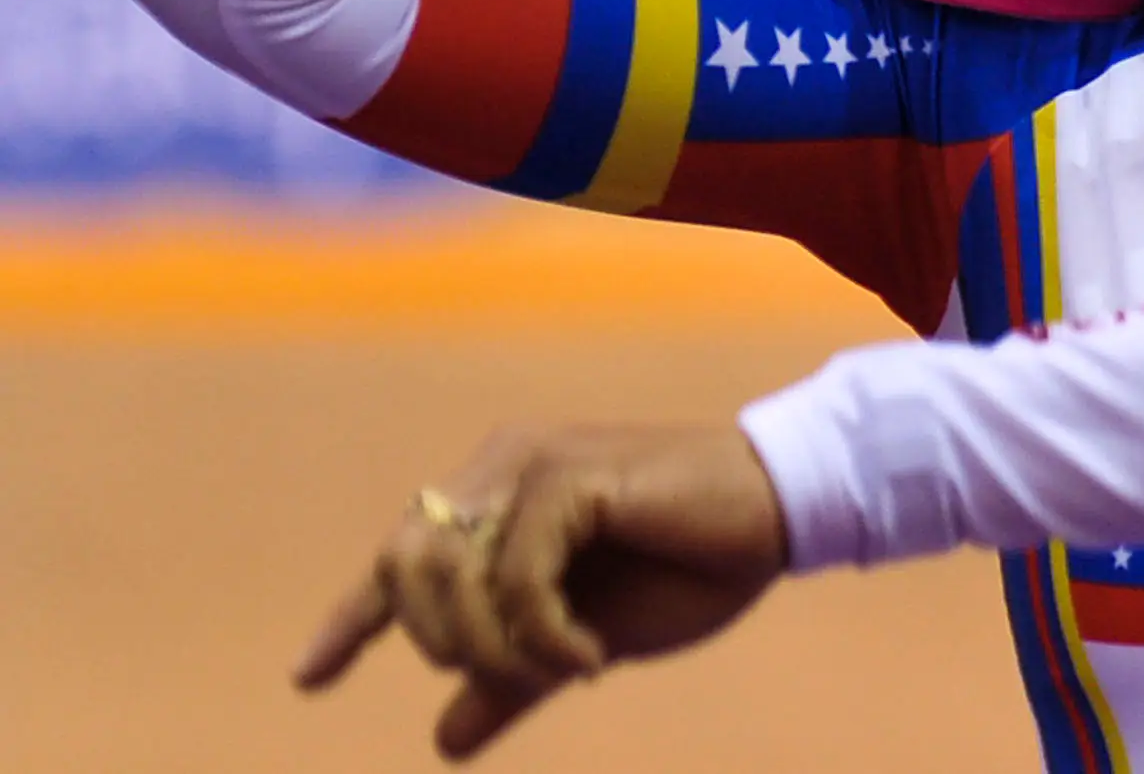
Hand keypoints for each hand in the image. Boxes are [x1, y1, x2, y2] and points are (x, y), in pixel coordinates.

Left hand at [295, 423, 787, 761]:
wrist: (774, 517)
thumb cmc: (688, 567)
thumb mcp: (586, 639)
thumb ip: (515, 678)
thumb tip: (444, 740)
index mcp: (497, 497)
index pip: (399, 561)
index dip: (350, 620)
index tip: (306, 678)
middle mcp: (500, 468)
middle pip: (406, 569)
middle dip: (446, 643)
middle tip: (517, 674)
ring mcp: (532, 466)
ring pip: (448, 576)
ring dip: (493, 646)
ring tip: (562, 668)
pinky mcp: (569, 478)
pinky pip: (514, 578)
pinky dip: (541, 635)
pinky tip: (588, 657)